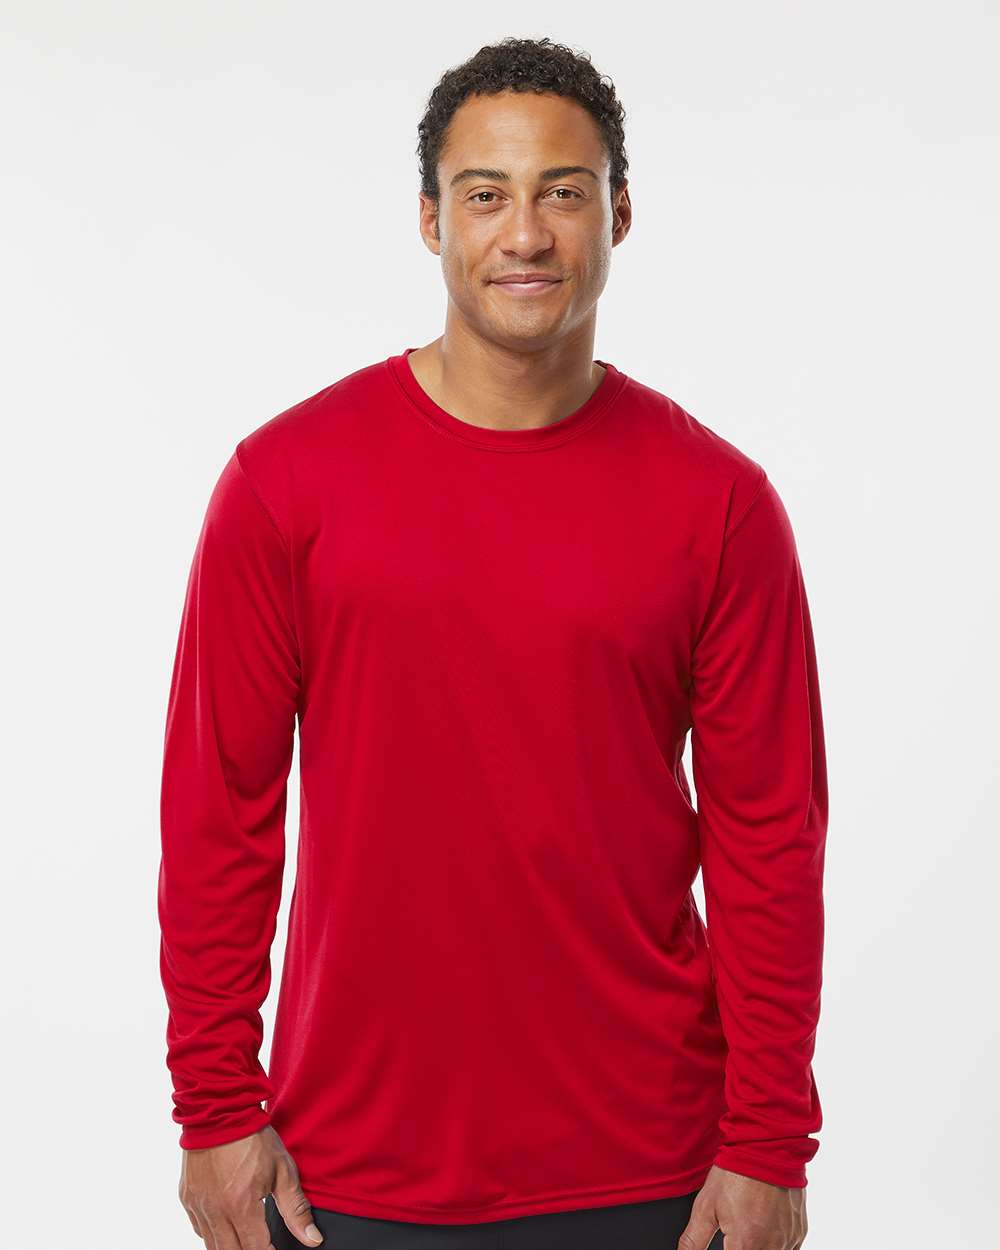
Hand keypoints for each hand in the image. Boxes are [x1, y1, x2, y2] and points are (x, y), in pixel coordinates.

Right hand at [178, 1125, 322, 1246]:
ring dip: (230, 1247)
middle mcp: (215, 1211)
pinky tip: (226, 1225)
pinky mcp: (187, 1198)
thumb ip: (296, 1209)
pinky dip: (213, 1233)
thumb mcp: (282, 1170)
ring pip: (212, 1246)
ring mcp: (198, 1206)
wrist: (220, 1110)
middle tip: (262, 1245)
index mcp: (240, 1205)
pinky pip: (199, 1229)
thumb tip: (312, 1239)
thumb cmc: (253, 1137)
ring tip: (246, 1241)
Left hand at [677, 1164, 808, 1248]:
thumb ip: (693, 1240)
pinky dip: (775, 1246)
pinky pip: (789, 1249)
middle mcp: (771, 1247)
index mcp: (746, 1244)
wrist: (766, 1145)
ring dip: (757, 1248)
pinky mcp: (799, 1231)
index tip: (724, 1244)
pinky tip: (763, 1232)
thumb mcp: (705, 1205)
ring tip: (746, 1228)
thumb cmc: (736, 1172)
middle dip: (740, 1248)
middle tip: (732, 1237)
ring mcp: (788, 1239)